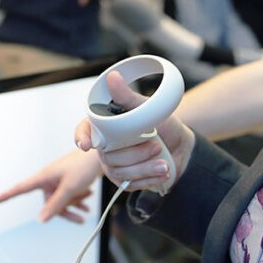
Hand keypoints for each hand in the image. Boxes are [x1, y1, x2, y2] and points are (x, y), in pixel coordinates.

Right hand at [0, 149, 101, 222]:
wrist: (101, 154)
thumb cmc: (84, 166)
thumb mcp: (70, 188)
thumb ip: (56, 204)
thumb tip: (41, 219)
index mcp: (44, 177)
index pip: (21, 188)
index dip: (8, 194)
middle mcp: (49, 179)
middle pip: (48, 202)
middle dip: (64, 210)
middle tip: (80, 216)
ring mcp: (59, 180)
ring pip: (60, 200)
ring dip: (74, 204)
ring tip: (87, 205)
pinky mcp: (69, 180)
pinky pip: (68, 195)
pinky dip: (78, 200)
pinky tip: (88, 200)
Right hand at [74, 70, 194, 191]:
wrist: (181, 146)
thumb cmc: (162, 125)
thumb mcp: (147, 109)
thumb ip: (127, 97)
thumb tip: (113, 77)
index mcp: (106, 126)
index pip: (84, 130)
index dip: (81, 137)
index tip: (85, 145)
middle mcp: (106, 146)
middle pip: (108, 156)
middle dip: (135, 154)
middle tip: (156, 146)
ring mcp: (114, 165)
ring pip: (120, 172)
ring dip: (145, 168)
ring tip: (163, 163)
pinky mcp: (125, 181)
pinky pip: (130, 185)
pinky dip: (148, 179)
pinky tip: (161, 171)